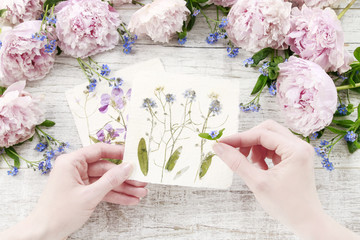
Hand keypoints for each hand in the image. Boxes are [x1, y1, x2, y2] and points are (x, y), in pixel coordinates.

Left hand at [0, 143, 147, 239]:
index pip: (99, 150)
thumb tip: (128, 167)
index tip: (133, 155)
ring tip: (140, 193)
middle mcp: (75, 168)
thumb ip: (111, 180)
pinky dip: (114, 195)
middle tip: (141, 181)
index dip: (117, 152)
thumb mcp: (89, 195)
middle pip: (106, 168)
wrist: (43, 233)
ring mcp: (79, 181)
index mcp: (72, 162)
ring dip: (122, 188)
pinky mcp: (82, 192)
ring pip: (106, 181)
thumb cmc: (59, 213)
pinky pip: (101, 190)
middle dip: (124, 177)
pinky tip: (129, 200)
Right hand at [213, 120, 358, 239]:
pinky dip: (262, 154)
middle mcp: (300, 145)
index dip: (239, 138)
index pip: (262, 134)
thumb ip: (237, 162)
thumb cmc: (287, 206)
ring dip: (255, 147)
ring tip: (250, 165)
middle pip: (267, 130)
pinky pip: (274, 147)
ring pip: (269, 137)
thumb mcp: (258, 183)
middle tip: (235, 152)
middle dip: (248, 140)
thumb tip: (219, 148)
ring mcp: (298, 151)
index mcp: (296, 150)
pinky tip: (258, 167)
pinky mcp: (294, 157)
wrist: (307, 222)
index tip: (222, 144)